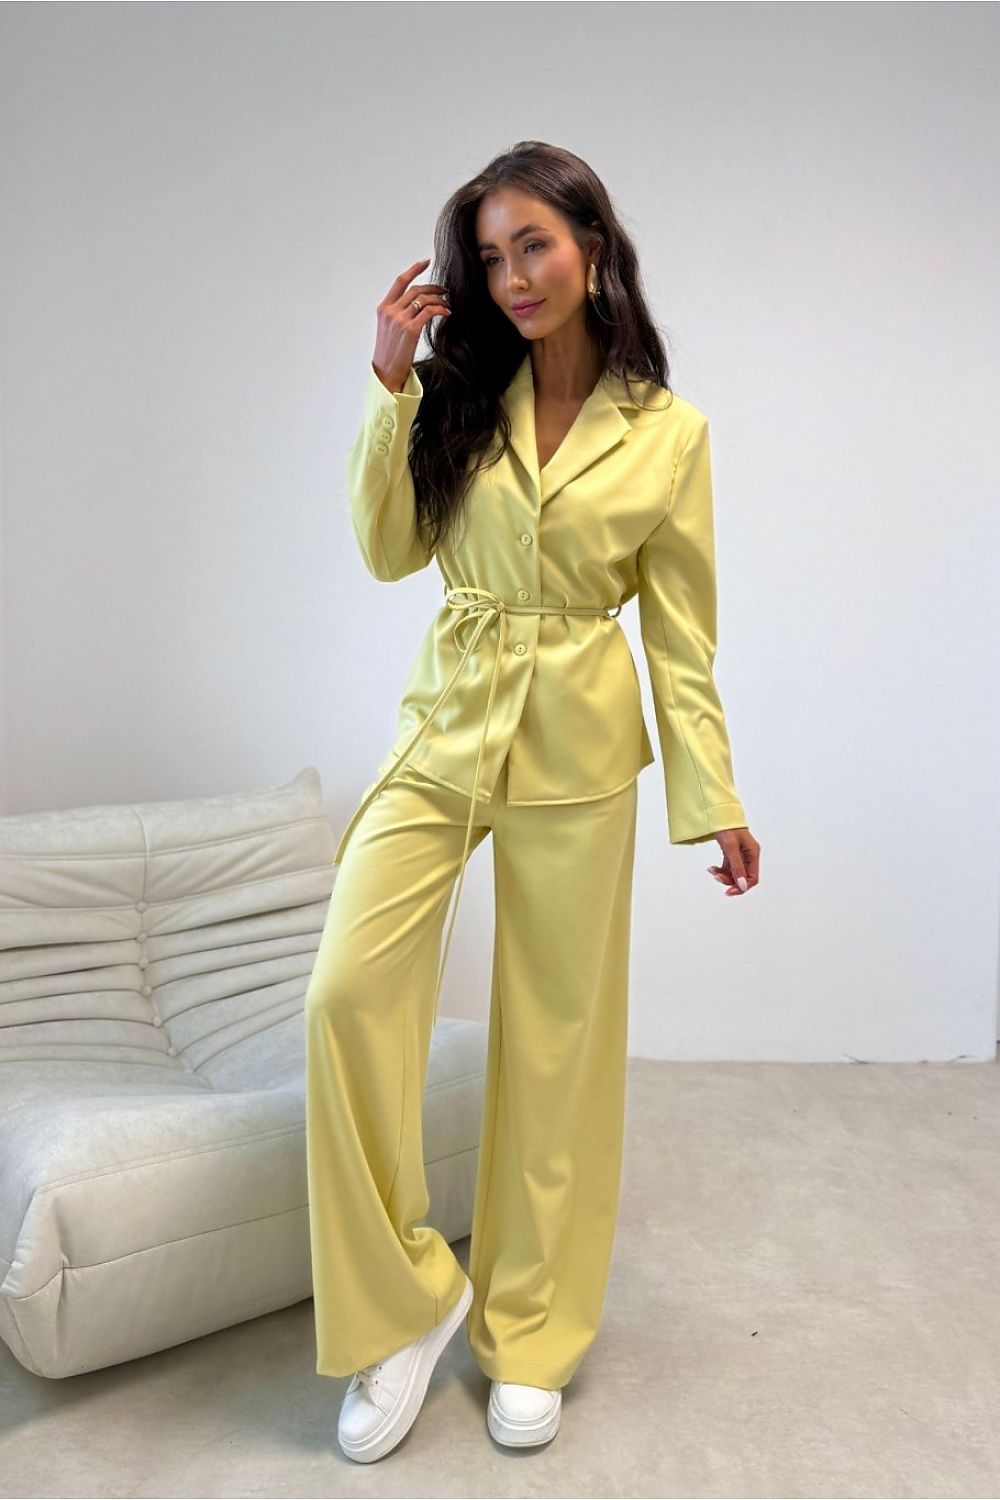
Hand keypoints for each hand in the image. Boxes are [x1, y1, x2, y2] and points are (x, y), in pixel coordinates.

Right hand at [372, 257, 451, 392]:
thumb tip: (416, 304)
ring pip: (424, 299)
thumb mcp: (388, 328)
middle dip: (433, 287)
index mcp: (383, 308)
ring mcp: (400, 319)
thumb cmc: (389, 352)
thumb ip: (398, 313)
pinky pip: (429, 312)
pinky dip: (440, 309)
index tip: (426, 262)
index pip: (400, 282)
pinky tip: (446, 313)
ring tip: (447, 304)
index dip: (414, 270)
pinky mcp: (410, 329)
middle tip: (445, 291)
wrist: (386, 371)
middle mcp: (390, 311)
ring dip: (439, 299)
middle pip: (416, 289)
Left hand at [707, 827, 758, 895]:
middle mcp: (749, 855)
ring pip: (734, 873)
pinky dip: (720, 870)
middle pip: (743, 877)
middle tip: (716, 878)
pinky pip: (728, 867)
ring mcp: (740, 855)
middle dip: (730, 880)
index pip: (753, 878)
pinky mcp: (732, 853)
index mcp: (753, 853)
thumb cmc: (726, 826)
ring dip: (723, 875)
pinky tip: (712, 868)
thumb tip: (742, 885)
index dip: (742, 887)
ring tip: (712, 871)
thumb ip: (737, 867)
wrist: (717, 814)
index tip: (729, 891)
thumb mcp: (731, 847)